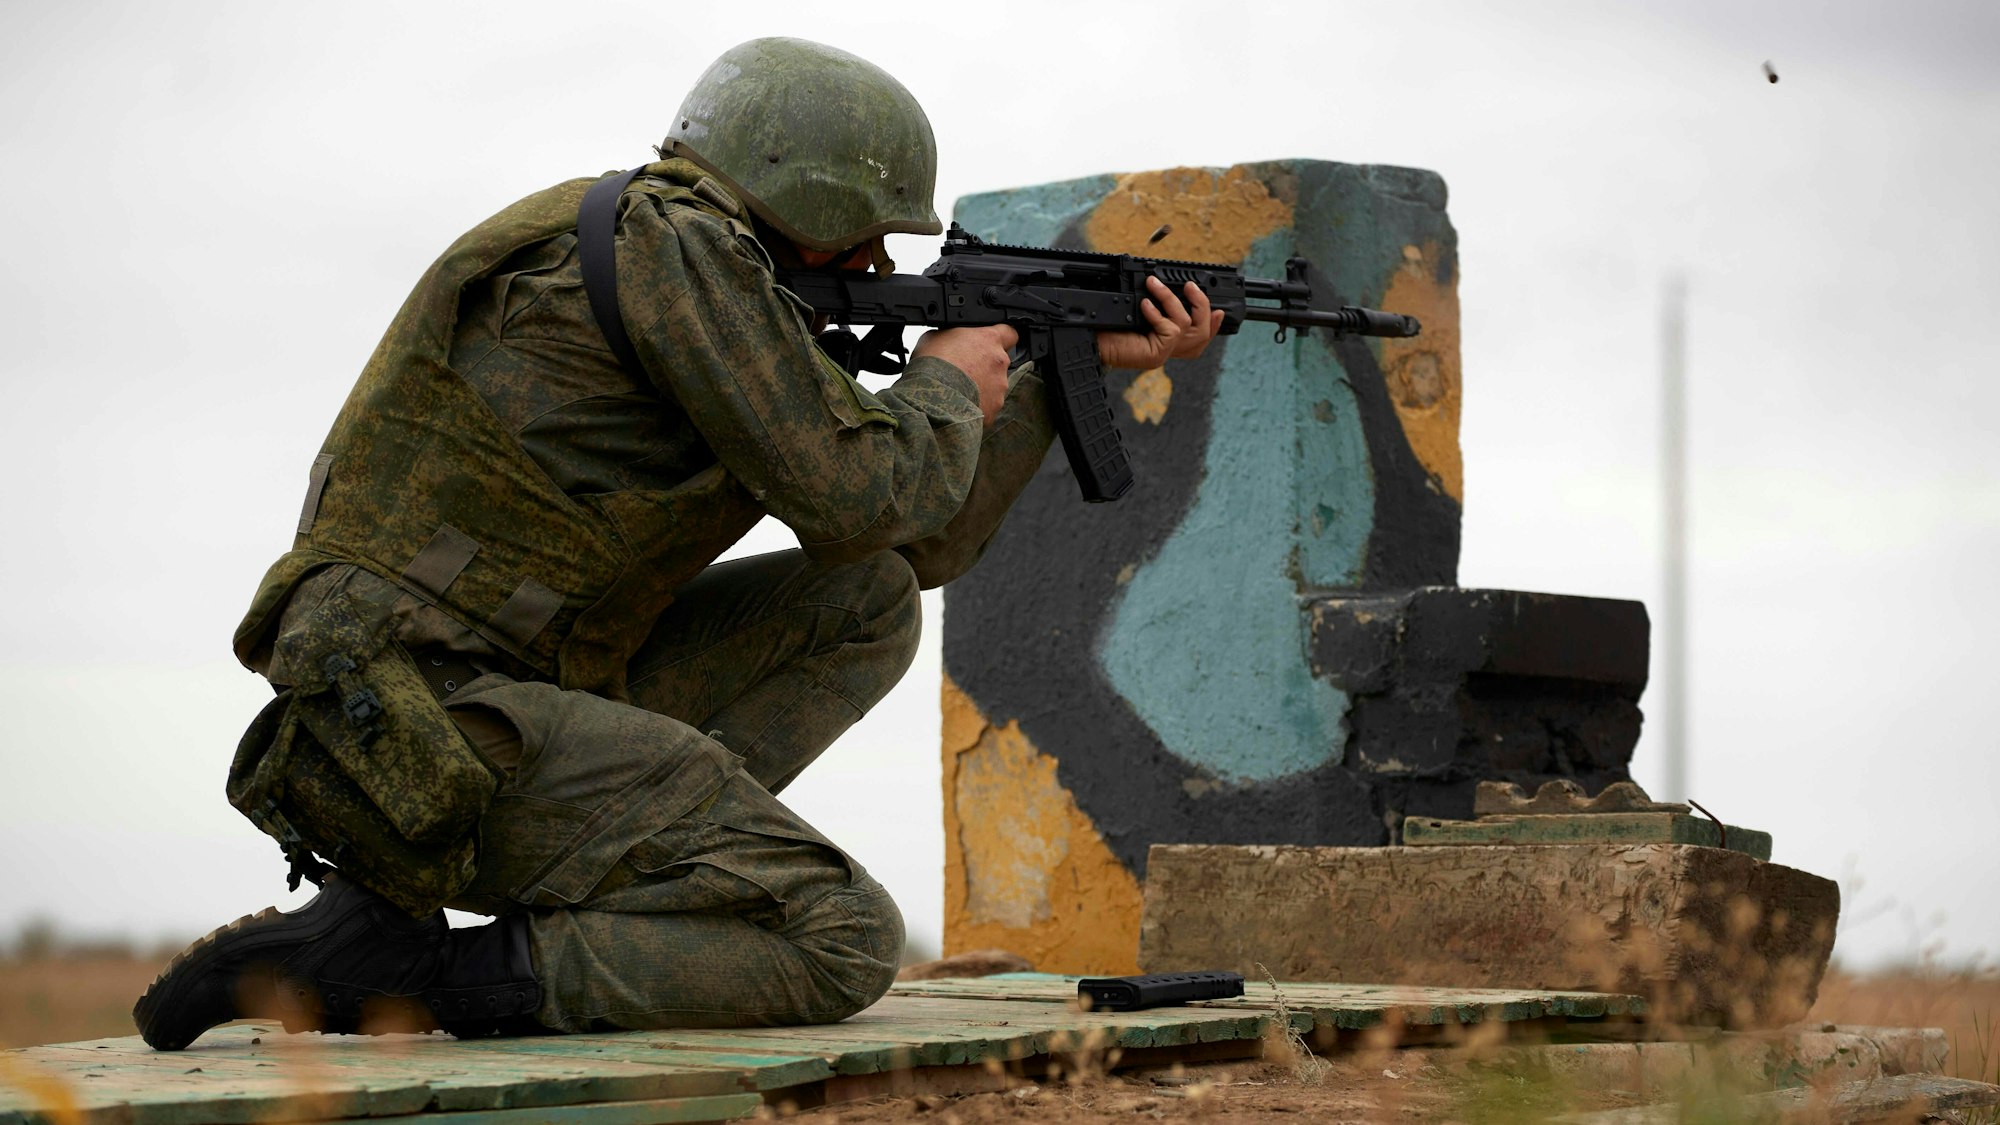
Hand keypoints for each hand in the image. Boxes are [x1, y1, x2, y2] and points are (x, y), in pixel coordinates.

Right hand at [912, 324, 1016, 425]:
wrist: (931, 397)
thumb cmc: (932, 364)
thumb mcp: (936, 336)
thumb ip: (954, 336)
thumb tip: (952, 340)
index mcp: (989, 339)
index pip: (1009, 333)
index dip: (1001, 338)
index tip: (991, 343)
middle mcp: (999, 362)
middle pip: (999, 362)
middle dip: (985, 366)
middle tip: (964, 370)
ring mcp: (999, 387)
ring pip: (994, 385)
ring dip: (981, 386)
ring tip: (958, 390)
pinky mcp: (994, 408)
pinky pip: (988, 405)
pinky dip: (977, 405)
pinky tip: (960, 404)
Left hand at [1095, 277, 1224, 370]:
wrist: (1089, 343)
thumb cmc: (1107, 328)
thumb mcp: (1135, 312)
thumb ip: (1155, 304)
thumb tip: (1165, 284)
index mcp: (1166, 342)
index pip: (1199, 338)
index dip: (1213, 326)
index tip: (1219, 310)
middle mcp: (1168, 350)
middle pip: (1202, 332)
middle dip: (1201, 306)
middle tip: (1190, 286)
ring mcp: (1163, 353)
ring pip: (1186, 325)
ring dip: (1171, 299)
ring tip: (1155, 285)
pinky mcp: (1157, 354)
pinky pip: (1170, 330)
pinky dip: (1158, 313)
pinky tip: (1144, 305)